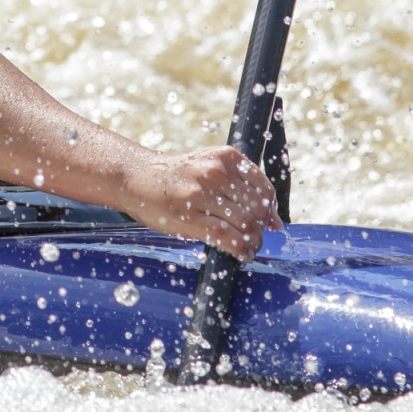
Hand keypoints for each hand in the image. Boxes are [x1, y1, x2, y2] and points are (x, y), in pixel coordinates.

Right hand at [119, 147, 281, 261]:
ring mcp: (202, 193)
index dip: (271, 211)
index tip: (268, 225)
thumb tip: (275, 222)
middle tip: (256, 240)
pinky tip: (240, 255)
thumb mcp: (210, 166)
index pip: (264, 189)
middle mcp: (216, 171)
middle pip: (257, 208)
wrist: (137, 177)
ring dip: (253, 243)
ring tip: (248, 249)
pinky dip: (240, 250)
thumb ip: (240, 186)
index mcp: (226, 157)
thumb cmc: (178, 177)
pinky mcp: (189, 215)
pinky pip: (226, 237)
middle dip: (262, 230)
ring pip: (245, 224)